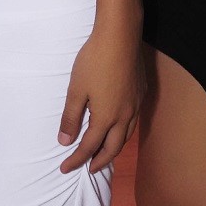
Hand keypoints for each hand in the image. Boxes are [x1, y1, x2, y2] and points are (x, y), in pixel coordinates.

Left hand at [57, 17, 144, 173]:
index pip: (89, 147)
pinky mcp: (141, 92)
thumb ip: (71, 117)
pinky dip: (123, 132)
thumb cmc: (94, 61)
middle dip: (99, 161)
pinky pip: (133, 121)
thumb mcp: (76, 90)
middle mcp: (124, 116)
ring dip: (114, 148)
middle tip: (88, 169)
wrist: (120, 36)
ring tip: (104, 153)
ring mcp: (135, 104)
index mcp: (106, 117)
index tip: (65, 168)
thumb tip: (65, 142)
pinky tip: (118, 126)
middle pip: (112, 148)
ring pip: (126, 136)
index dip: (76, 159)